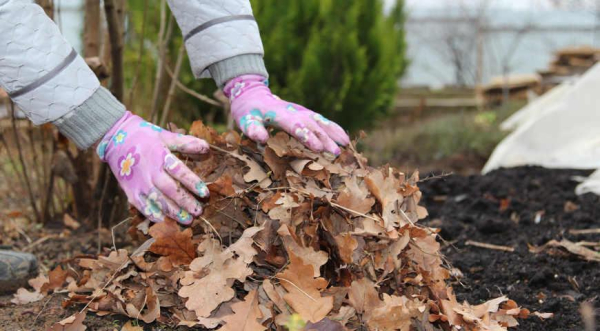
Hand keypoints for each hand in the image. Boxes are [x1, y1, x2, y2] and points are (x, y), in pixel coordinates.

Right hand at [96, 112, 209, 224]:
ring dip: (173, 212)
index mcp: (160, 156)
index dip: (193, 183)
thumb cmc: (145, 136)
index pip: (180, 172)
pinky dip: (153, 214)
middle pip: (171, 190)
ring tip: (188, 220)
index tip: (205, 193)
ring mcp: (139, 183)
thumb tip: (207, 148)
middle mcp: (150, 171)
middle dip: (186, 202)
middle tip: (199, 212)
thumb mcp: (166, 136)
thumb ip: (186, 143)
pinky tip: (165, 221)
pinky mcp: (130, 191)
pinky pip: (142, 206)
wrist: (116, 138)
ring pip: (158, 201)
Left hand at [223, 75, 349, 154]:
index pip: (295, 126)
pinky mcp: (306, 113)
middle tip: (337, 153)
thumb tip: (262, 139)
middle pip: (312, 125)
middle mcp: (294, 112)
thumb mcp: (245, 120)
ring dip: (334, 133)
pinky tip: (344, 138)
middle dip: (325, 139)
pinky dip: (334, 128)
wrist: (253, 94)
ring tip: (346, 144)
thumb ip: (253, 129)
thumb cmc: (248, 111)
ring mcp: (302, 111)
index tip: (318, 148)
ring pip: (320, 121)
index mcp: (279, 114)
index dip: (307, 137)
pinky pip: (322, 121)